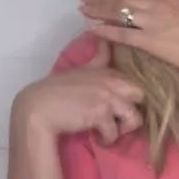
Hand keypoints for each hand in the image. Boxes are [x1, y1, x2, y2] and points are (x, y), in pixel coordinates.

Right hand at [14, 39, 143, 143]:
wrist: (39, 108)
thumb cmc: (57, 90)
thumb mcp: (81, 69)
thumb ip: (98, 59)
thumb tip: (104, 38)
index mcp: (107, 71)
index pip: (135, 80)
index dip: (132, 95)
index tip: (123, 103)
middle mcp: (110, 81)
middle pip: (140, 96)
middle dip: (133, 110)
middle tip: (118, 119)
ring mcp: (107, 97)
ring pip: (134, 118)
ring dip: (122, 128)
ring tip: (108, 130)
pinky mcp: (101, 114)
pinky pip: (114, 133)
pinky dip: (107, 139)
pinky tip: (97, 137)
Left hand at [78, 0, 178, 74]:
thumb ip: (172, 6)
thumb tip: (162, 8)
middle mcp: (156, 4)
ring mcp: (151, 22)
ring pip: (118, 13)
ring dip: (98, 11)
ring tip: (84, 9)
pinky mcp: (150, 42)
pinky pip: (122, 35)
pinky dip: (106, 32)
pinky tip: (93, 29)